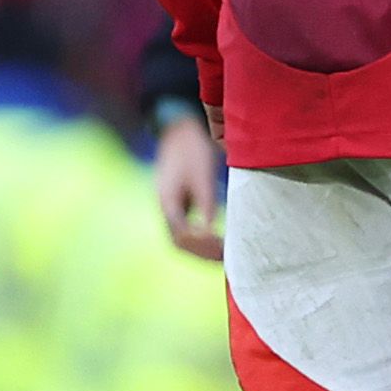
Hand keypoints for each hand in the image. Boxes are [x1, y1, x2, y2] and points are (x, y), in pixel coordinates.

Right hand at [150, 111, 224, 261]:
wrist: (178, 131)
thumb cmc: (192, 150)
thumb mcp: (202, 175)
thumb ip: (206, 202)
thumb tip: (209, 231)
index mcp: (167, 202)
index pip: (181, 236)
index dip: (201, 247)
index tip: (222, 249)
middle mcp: (165, 208)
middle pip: (178, 242)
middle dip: (200, 253)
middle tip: (225, 259)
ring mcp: (169, 206)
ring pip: (180, 237)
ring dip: (199, 249)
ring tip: (222, 255)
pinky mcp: (177, 203)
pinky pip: (185, 228)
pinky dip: (199, 239)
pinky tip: (216, 240)